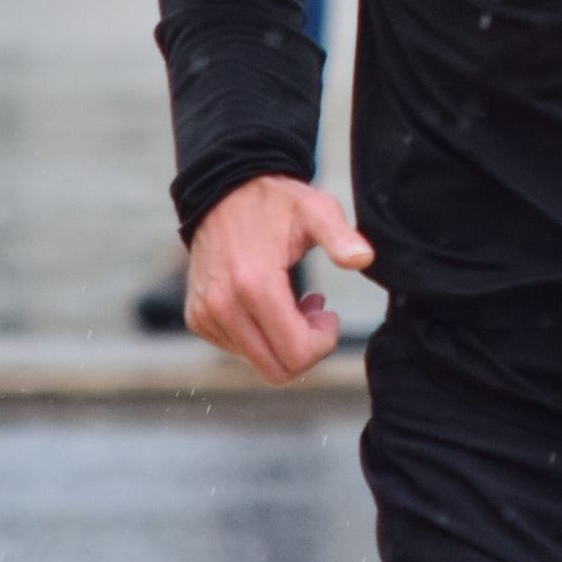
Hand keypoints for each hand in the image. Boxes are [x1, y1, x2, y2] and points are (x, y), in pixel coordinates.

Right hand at [184, 172, 372, 383]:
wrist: (222, 191)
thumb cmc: (275, 202)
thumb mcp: (316, 210)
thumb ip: (341, 237)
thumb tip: (363, 259)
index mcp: (255, 285)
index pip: (296, 354)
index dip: (323, 343)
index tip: (327, 312)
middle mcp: (223, 306)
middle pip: (277, 370)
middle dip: (304, 349)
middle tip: (314, 311)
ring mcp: (206, 315)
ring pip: (258, 362)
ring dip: (281, 340)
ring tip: (292, 300)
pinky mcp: (197, 318)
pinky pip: (236, 349)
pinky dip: (258, 335)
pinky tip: (267, 303)